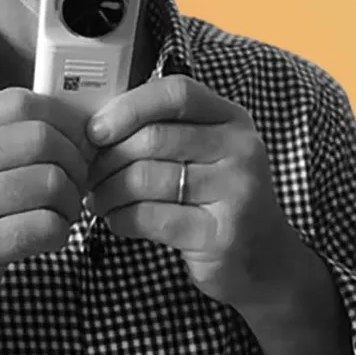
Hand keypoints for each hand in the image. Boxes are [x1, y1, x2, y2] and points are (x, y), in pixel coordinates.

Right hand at [0, 87, 93, 330]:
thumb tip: (71, 123)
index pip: (18, 102)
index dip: (62, 119)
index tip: (77, 141)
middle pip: (39, 138)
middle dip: (74, 161)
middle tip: (77, 183)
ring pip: (48, 181)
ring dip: (71, 201)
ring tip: (62, 214)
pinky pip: (44, 225)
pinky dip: (61, 232)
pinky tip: (50, 238)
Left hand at [85, 74, 293, 305]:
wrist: (265, 261)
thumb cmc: (219, 201)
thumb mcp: (206, 154)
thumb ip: (166, 131)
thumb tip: (98, 127)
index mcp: (233, 120)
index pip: (176, 93)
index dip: (128, 107)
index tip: (96, 130)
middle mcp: (240, 150)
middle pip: (152, 139)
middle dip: (107, 159)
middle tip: (90, 175)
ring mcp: (235, 193)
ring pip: (145, 179)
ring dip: (108, 191)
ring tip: (99, 200)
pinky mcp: (219, 234)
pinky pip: (150, 217)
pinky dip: (121, 218)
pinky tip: (117, 220)